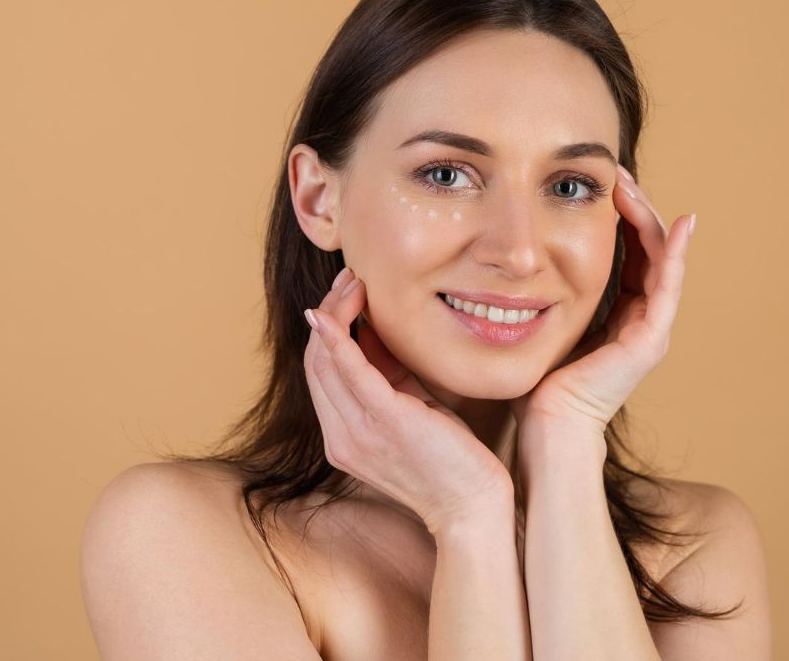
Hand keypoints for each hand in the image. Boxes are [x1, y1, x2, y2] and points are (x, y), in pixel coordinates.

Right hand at [304, 267, 512, 536]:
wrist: (473, 508)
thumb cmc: (449, 459)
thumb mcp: (412, 408)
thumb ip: (389, 375)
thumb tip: (374, 327)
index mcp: (343, 437)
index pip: (320, 372)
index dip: (327, 327)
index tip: (346, 294)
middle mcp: (340, 438)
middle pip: (315, 361)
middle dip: (329, 312)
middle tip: (349, 279)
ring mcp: (357, 433)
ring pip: (325, 360)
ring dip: (336, 313)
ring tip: (354, 283)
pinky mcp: (384, 422)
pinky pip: (349, 371)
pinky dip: (338, 336)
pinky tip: (338, 310)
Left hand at [511, 165, 695, 435]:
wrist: (546, 426)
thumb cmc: (534, 382)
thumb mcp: (538, 322)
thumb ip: (538, 293)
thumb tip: (507, 257)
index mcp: (617, 312)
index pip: (628, 249)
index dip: (619, 213)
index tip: (598, 179)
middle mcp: (640, 317)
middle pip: (648, 247)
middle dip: (634, 205)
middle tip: (615, 170)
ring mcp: (650, 328)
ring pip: (661, 257)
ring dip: (648, 216)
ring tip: (630, 183)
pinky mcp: (651, 339)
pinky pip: (668, 285)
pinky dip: (675, 252)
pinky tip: (678, 223)